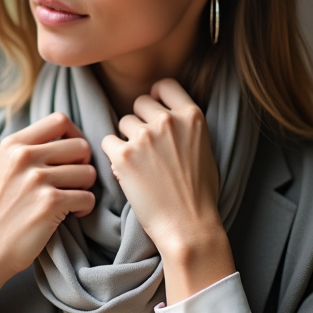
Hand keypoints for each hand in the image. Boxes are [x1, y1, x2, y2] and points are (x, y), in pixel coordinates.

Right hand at [0, 112, 95, 312]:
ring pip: (88, 172)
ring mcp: (36, 179)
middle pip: (81, 145)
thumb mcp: (7, 169)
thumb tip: (73, 135)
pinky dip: (84, 208)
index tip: (72, 156)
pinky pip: (88, 197)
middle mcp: (23, 157)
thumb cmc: (3, 210)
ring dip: (85, 189)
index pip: (60, 120)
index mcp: (13, 144)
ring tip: (69, 200)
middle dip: (84, 165)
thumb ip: (32, 149)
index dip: (75, 136)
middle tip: (73, 183)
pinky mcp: (50, 203)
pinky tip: (69, 215)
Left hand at [100, 79, 233, 301]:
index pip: (164, 86)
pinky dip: (113, 156)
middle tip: (146, 148)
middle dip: (139, 121)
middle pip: (139, 103)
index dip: (156, 98)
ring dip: (126, 140)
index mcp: (192, 116)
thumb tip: (168, 114)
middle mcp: (168, 120)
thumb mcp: (204, 149)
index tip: (153, 112)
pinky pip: (107, 142)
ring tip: (140, 165)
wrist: (188, 226)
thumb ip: (186, 127)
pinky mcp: (124, 155)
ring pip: (122, 123)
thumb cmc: (199, 194)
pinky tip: (127, 172)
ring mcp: (144, 137)